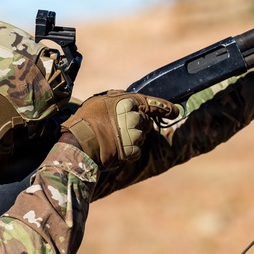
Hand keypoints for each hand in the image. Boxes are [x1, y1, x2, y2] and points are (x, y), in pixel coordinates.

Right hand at [61, 91, 178, 169]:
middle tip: (119, 128)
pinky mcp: (132, 151)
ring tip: (114, 139)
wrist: (79, 143)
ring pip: (142, 136)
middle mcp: (133, 118)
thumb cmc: (86, 120)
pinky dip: (129, 151)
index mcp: (126, 103)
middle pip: (146, 122)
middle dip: (138, 125)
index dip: (165, 108)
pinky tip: (116, 148)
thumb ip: (119, 101)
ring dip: (132, 138)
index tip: (175, 111)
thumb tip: (131, 103)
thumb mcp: (101, 101)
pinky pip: (137, 150)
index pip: (151, 104)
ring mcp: (134, 135)